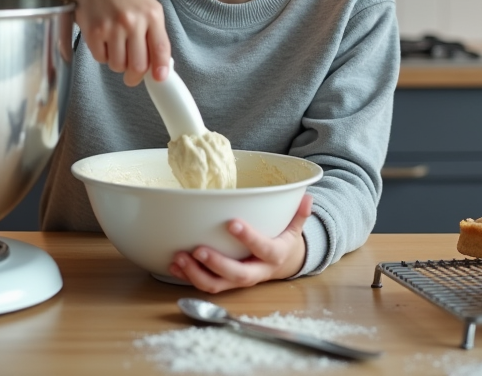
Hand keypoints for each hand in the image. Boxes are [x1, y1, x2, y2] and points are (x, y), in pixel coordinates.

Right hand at [12, 0, 171, 85]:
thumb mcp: (148, 7)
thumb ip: (156, 33)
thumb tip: (160, 66)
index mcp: (152, 15)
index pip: (160, 49)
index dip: (160, 69)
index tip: (159, 78)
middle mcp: (133, 21)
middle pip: (138, 65)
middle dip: (134, 76)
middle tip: (132, 76)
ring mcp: (112, 27)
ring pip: (118, 65)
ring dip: (117, 63)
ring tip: (116, 48)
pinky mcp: (94, 32)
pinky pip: (101, 58)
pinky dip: (102, 55)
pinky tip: (103, 40)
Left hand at [168, 194, 311, 292]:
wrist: (282, 266)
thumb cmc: (282, 241)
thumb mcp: (294, 228)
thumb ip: (299, 214)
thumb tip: (308, 196)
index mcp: (274, 255)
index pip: (264, 248)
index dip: (249, 238)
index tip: (233, 223)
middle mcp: (256, 271)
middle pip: (238, 275)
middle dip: (217, 264)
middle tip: (198, 250)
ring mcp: (238, 280)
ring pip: (218, 285)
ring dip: (196, 274)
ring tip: (179, 258)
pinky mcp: (224, 282)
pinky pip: (206, 284)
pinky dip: (187, 276)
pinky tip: (173, 265)